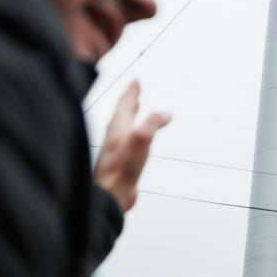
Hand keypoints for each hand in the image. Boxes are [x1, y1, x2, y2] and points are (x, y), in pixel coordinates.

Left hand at [93, 81, 171, 212]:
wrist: (111, 194)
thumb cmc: (121, 168)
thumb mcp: (141, 137)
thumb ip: (153, 122)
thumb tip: (165, 113)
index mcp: (118, 127)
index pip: (125, 103)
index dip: (131, 92)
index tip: (136, 81)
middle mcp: (115, 136)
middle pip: (123, 113)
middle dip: (130, 101)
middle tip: (136, 92)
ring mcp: (117, 150)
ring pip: (124, 127)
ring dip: (131, 116)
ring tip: (137, 109)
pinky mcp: (121, 162)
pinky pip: (129, 142)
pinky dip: (134, 134)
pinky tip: (138, 140)